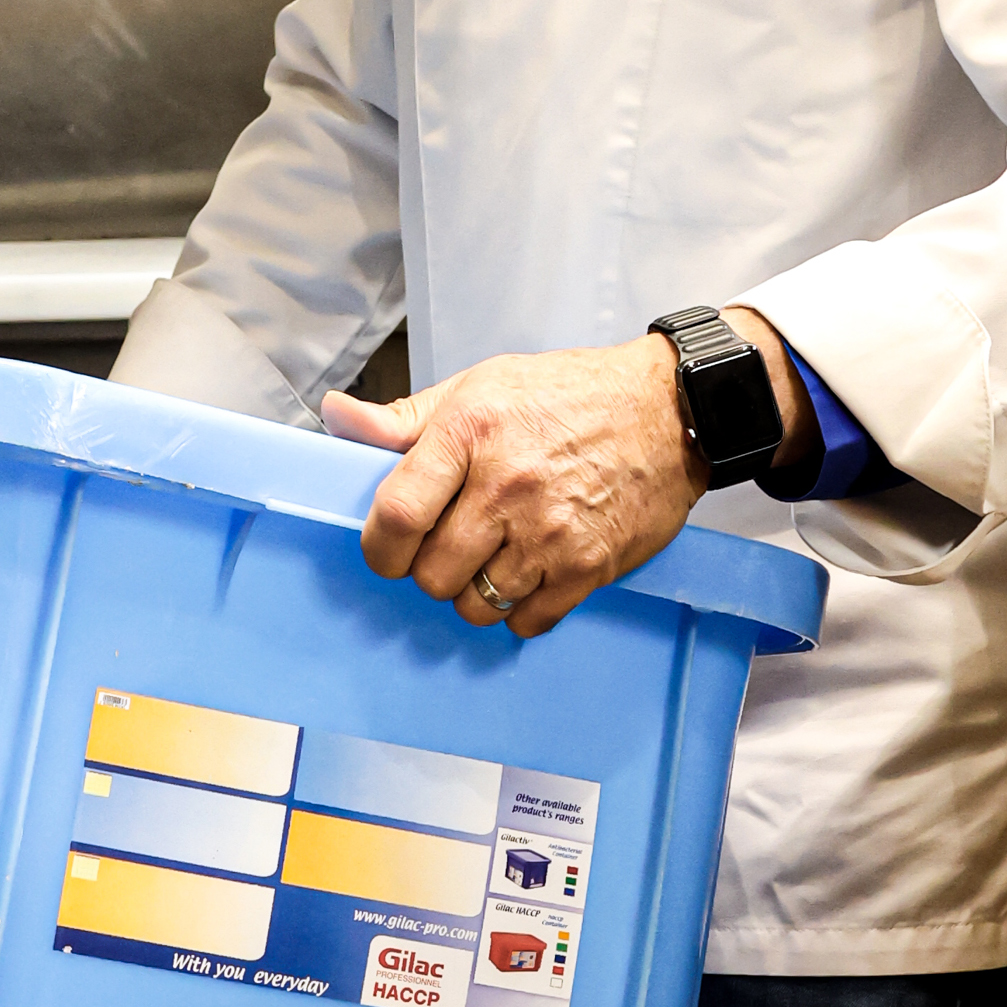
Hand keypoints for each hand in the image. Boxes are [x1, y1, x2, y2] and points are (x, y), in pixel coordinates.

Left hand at [319, 315, 808, 637]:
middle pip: (432, 573)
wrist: (669, 409)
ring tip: (490, 561)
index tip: (386, 551)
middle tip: (448, 549)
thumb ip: (403, 417)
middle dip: (428, 570)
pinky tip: (527, 578)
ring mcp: (549, 532)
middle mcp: (506, 486)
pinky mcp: (589, 566)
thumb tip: (336, 417)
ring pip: (476, 604)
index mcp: (469, 433)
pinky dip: (520, 610)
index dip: (378, 549)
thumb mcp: (479, 386)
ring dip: (473, 592)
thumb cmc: (569, 395)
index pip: (395, 517)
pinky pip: (529, 620)